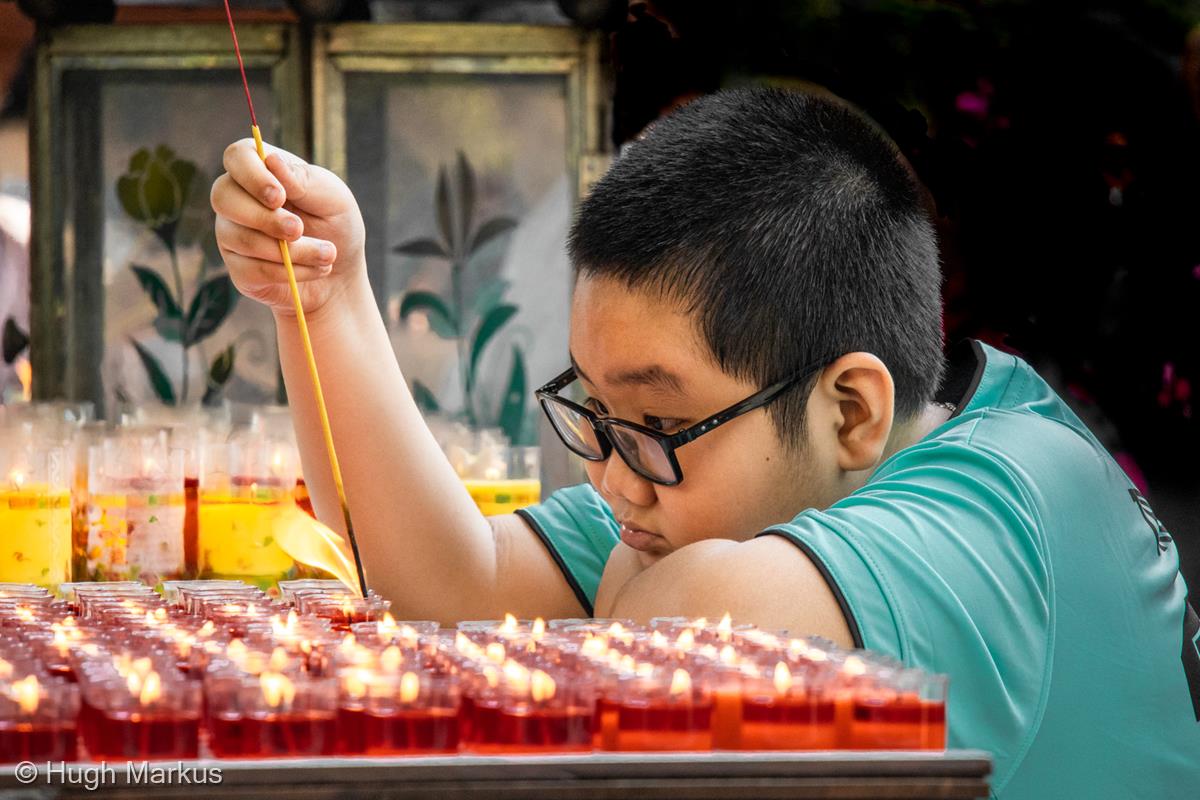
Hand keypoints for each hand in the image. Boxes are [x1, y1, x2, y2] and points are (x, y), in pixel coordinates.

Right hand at [211, 139, 365, 316]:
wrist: (342, 271)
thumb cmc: (336, 225)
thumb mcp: (333, 198)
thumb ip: (303, 179)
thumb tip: (271, 160)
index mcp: (261, 171)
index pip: (236, 157)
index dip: (251, 175)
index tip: (280, 196)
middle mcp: (238, 199)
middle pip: (223, 198)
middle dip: (265, 218)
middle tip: (299, 229)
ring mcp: (232, 234)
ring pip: (240, 239)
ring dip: (290, 251)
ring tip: (327, 254)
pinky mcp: (239, 268)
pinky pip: (251, 270)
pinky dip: (289, 272)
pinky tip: (317, 269)